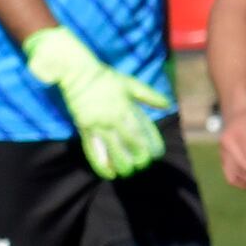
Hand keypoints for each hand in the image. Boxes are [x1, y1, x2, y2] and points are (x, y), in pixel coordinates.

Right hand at [25, 26, 168, 176]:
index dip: (151, 144)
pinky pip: (92, 150)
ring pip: (112, 150)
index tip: (157, 154)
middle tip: (143, 165)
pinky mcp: (84, 129)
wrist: (77, 72)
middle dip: (139, 157)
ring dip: (122, 164)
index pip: (142, 131)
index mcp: (125, 107)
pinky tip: (109, 174)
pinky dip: (101, 165)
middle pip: (129, 143)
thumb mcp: (130, 84)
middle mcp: (113, 118)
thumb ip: (149, 95)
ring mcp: (97, 124)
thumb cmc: (105, 77)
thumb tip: (168, 104)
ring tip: (128, 172)